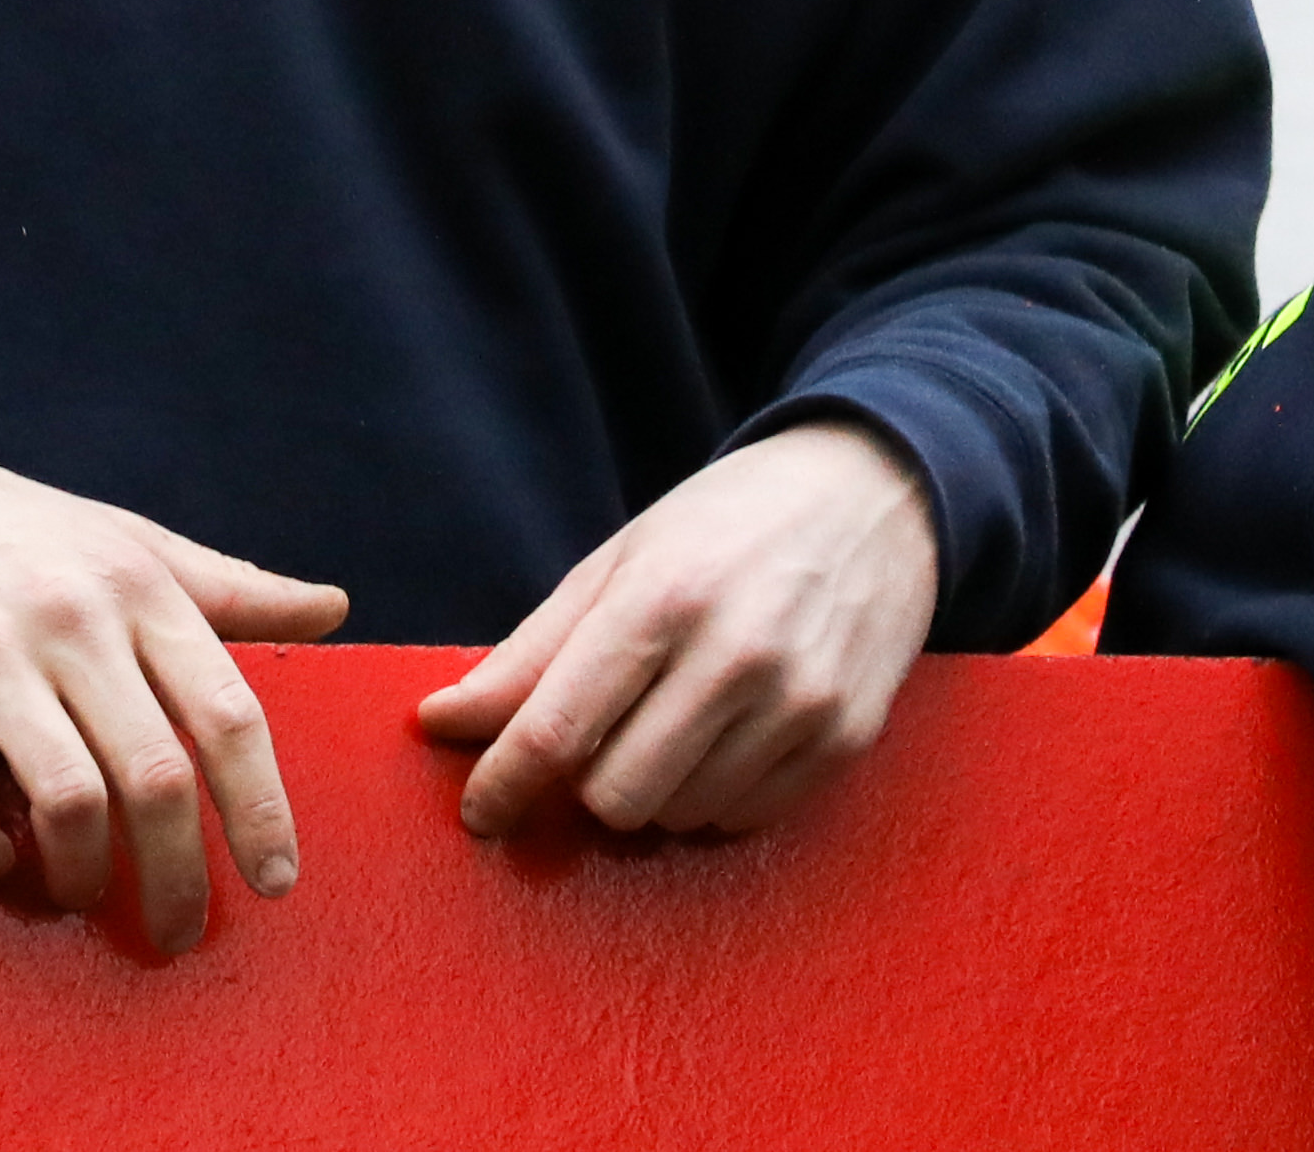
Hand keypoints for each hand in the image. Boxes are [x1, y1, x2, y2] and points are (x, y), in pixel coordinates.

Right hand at [0, 346, 348, 954]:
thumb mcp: (116, 536)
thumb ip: (223, 585)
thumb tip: (335, 608)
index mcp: (134, 582)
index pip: (228, 714)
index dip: (263, 810)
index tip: (274, 881)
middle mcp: (69, 613)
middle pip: (157, 778)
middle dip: (178, 877)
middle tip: (176, 932)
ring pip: (68, 800)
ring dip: (81, 875)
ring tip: (75, 895)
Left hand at [415, 419, 938, 839]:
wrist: (872, 496)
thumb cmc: (724, 525)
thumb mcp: (616, 564)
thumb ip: (529, 653)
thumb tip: (440, 722)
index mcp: (661, 599)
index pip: (559, 729)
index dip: (503, 784)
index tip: (477, 813)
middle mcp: (735, 657)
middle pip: (615, 795)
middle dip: (586, 783)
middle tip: (599, 737)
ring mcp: (800, 704)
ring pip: (680, 816)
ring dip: (653, 788)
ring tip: (672, 718)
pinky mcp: (846, 739)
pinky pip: (745, 817)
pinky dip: (714, 794)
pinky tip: (723, 734)